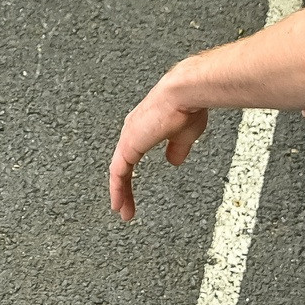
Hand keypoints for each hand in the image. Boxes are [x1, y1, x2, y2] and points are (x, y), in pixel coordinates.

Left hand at [108, 76, 212, 221]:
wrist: (184, 93)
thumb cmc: (187, 106)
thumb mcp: (185, 135)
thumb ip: (178, 148)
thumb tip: (174, 161)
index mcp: (144, 127)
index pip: (131, 156)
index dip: (131, 173)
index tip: (133, 188)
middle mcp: (133, 131)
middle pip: (122, 165)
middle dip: (123, 187)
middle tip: (126, 206)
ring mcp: (129, 138)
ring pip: (118, 171)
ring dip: (120, 193)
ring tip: (122, 211)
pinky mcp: (129, 145)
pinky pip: (118, 172)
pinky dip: (117, 189)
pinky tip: (119, 203)